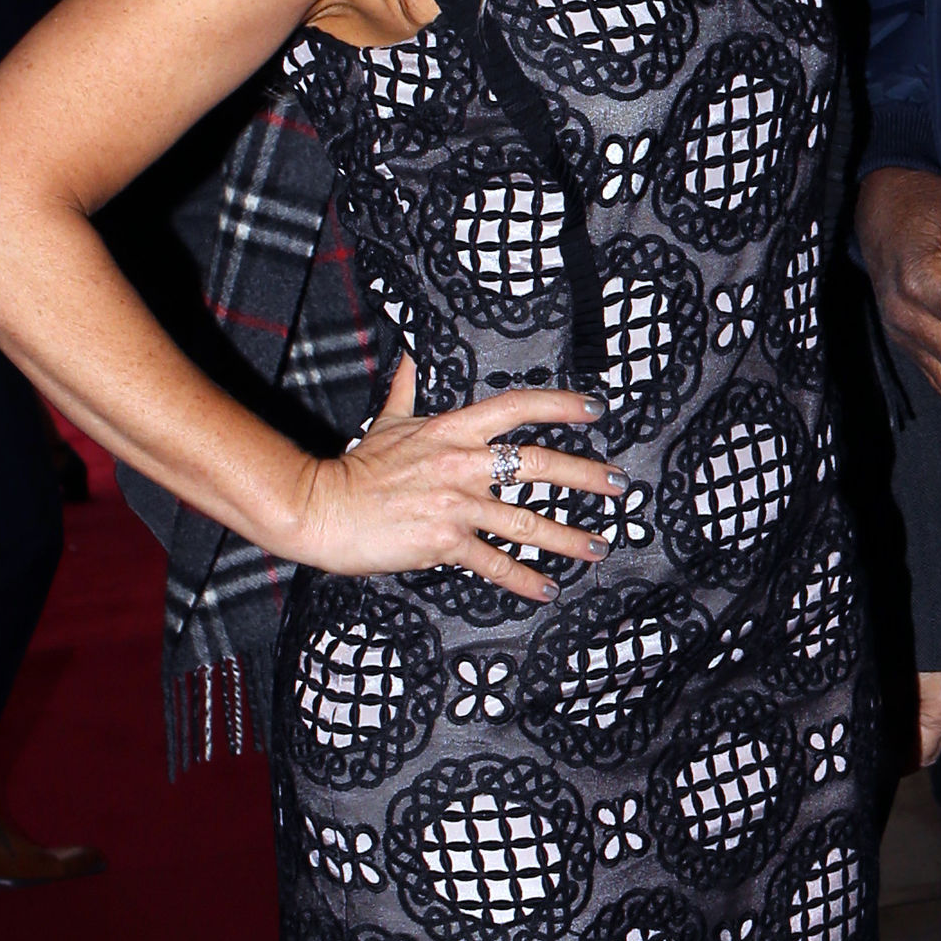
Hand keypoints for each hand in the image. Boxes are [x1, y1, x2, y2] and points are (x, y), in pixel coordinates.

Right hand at [283, 355, 620, 602]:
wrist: (321, 509)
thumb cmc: (355, 468)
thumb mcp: (386, 421)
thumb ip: (405, 387)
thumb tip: (410, 352)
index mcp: (452, 429)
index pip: (517, 407)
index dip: (560, 404)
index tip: (596, 407)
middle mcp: (462, 463)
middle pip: (539, 463)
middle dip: (586, 474)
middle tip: (619, 485)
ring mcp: (456, 504)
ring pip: (526, 520)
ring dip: (567, 537)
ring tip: (597, 547)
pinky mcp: (444, 541)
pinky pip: (495, 562)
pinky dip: (524, 578)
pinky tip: (547, 588)